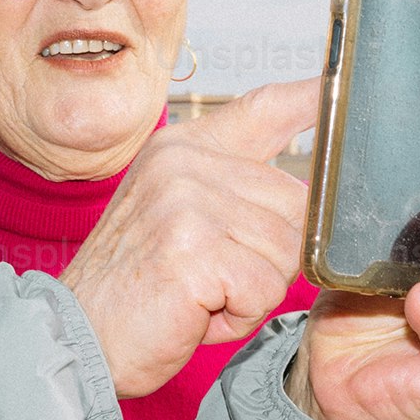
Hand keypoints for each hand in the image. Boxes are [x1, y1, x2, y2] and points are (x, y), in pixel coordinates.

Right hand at [56, 80, 312, 399]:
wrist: (76, 338)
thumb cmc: (136, 287)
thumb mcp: (177, 216)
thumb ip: (234, 189)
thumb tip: (310, 186)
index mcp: (185, 147)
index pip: (266, 107)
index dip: (313, 97)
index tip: (343, 81)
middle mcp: (187, 163)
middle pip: (297, 205)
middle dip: (271, 257)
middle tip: (212, 276)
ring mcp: (188, 202)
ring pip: (287, 251)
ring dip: (253, 290)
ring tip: (200, 293)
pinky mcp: (194, 250)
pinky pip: (264, 288)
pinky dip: (240, 315)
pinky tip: (196, 311)